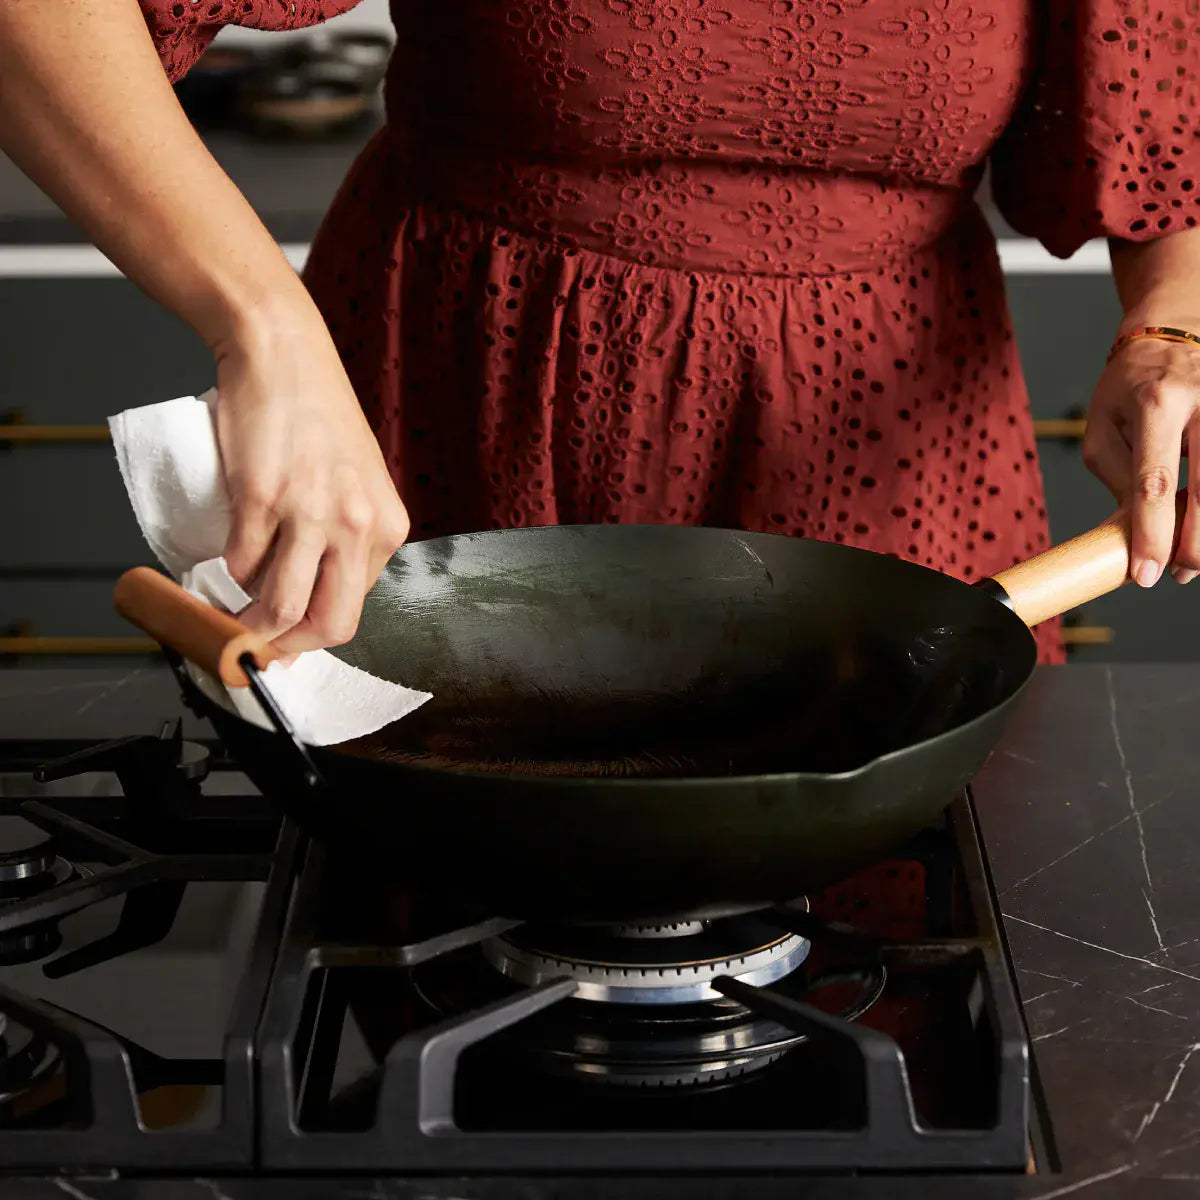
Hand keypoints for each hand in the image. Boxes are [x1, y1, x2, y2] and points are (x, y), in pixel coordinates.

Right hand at [213, 310, 408, 655]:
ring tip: (228, 609)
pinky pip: (240, 563)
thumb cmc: (316, 415)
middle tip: (256, 642)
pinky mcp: (263, 497)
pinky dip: (225, 573)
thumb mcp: (357, 482)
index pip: (354, 610)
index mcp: (387, 528)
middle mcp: (358, 525)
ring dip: (248, 620)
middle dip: (286, 645)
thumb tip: (310, 594)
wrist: (283, 353)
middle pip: (328, 623)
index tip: (285, 640)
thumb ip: (348, 535)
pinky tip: (221, 562)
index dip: (313, 635)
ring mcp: (311, 512)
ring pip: (280, 605)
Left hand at [1083, 330, 1199, 586]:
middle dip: (1195, 545)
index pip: (1154, 482)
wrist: (1176, 328)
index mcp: (1158, 403)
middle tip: (1178, 574)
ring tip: (1192, 558)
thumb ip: (1115, 476)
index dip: (1152, 534)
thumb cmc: (1131, 384)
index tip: (1146, 574)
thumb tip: (1132, 529)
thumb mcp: (1102, 425)